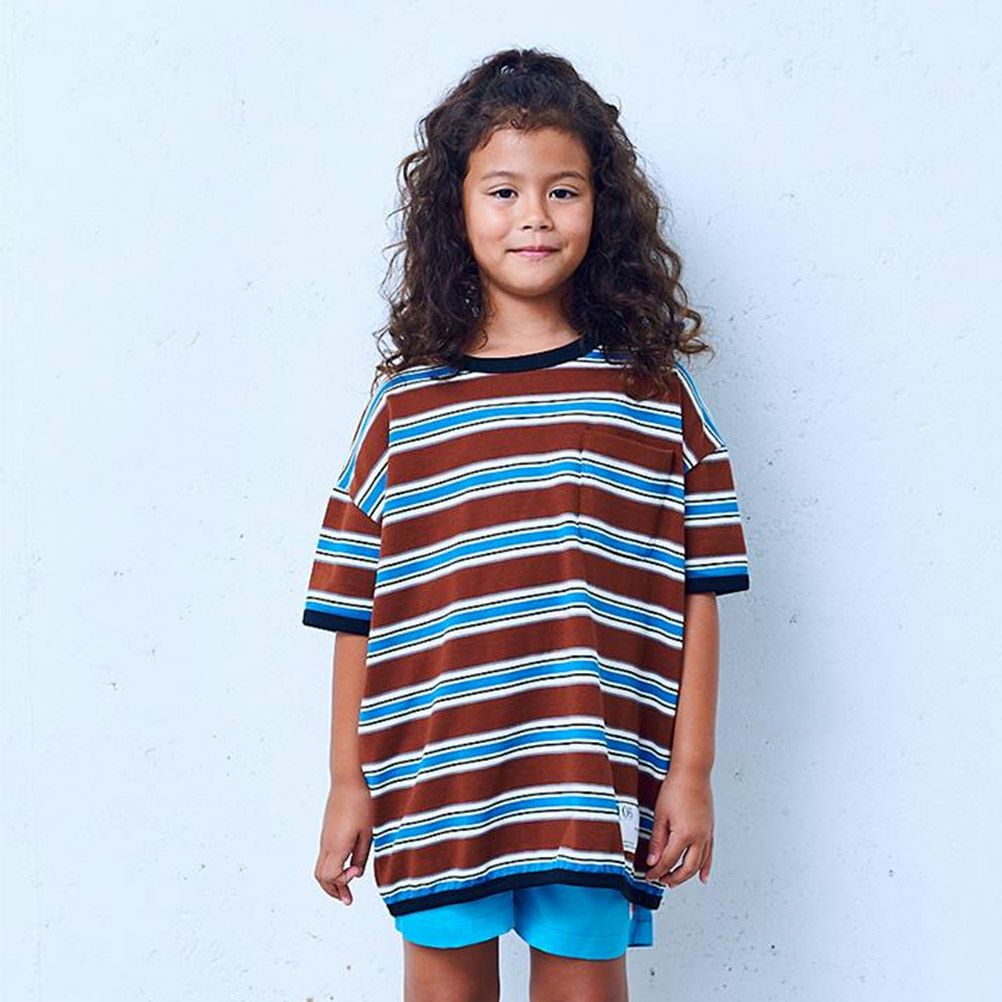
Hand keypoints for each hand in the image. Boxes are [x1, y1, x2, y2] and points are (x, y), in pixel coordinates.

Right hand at [314, 778, 373, 905]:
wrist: (348, 780)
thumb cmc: (361, 803)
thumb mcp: (367, 831)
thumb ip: (362, 855)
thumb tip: (357, 873)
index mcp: (337, 845)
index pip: (331, 876)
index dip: (344, 881)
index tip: (357, 872)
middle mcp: (326, 844)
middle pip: (320, 877)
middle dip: (333, 891)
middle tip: (348, 899)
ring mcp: (325, 838)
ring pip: (320, 868)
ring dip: (331, 882)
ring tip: (345, 889)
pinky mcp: (326, 832)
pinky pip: (324, 857)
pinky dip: (332, 869)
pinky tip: (346, 867)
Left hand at [643, 766, 713, 887]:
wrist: (693, 773)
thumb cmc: (676, 788)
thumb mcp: (660, 815)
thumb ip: (657, 840)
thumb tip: (652, 860)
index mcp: (684, 834)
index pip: (668, 861)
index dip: (657, 871)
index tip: (648, 876)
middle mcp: (699, 838)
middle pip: (686, 868)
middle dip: (673, 877)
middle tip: (660, 881)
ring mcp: (706, 834)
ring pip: (699, 864)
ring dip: (687, 875)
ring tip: (675, 881)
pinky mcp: (710, 830)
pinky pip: (709, 854)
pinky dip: (706, 867)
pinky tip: (703, 876)